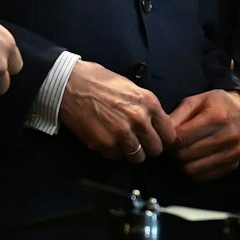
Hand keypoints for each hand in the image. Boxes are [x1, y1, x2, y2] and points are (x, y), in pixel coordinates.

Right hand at [58, 60, 175, 162]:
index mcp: (149, 103)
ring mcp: (122, 133)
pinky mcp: (104, 144)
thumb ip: (147, 108)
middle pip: (156, 149)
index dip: (162, 137)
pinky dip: (113, 152)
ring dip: (131, 152)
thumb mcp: (132, 89)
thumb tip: (156, 126)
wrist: (70, 85)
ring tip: (122, 141)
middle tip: (138, 142)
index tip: (155, 137)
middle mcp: (139, 120)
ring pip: (138, 157)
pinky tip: (107, 139)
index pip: (169, 134)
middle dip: (148, 147)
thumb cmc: (101, 82)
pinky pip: (117, 157)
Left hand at [168, 90, 239, 182]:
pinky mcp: (232, 165)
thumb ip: (177, 116)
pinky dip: (194, 170)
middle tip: (173, 148)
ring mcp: (232, 152)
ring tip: (182, 154)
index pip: (182, 137)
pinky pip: (203, 176)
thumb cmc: (216, 105)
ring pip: (192, 168)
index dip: (169, 141)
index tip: (167, 139)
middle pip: (186, 154)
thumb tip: (162, 133)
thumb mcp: (196, 101)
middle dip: (174, 153)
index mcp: (217, 116)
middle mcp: (227, 136)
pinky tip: (194, 160)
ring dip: (182, 163)